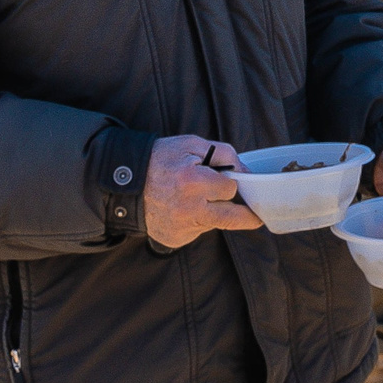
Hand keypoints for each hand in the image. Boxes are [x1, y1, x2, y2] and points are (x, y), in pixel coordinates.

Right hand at [144, 135, 263, 249]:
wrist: (125, 182)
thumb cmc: (160, 159)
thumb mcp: (191, 144)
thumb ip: (224, 153)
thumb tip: (246, 171)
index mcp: (192, 182)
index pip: (230, 189)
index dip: (230, 183)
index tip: (228, 181)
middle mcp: (188, 209)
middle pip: (233, 218)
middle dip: (246, 215)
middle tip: (257, 216)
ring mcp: (181, 227)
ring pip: (214, 223)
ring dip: (213, 212)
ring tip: (193, 197)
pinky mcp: (174, 239)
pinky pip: (197, 231)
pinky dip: (196, 221)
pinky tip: (181, 208)